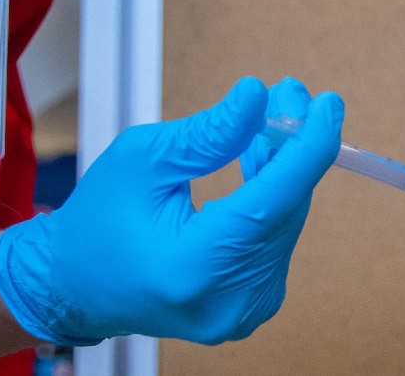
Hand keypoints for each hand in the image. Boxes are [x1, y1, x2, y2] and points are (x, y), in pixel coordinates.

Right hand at [0, 77, 343, 344]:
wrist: (76, 284)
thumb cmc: (99, 219)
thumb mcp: (144, 159)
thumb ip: (210, 132)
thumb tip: (259, 95)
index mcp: (192, 267)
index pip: (271, 201)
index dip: (307, 148)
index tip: (328, 104)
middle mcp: (227, 300)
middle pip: (284, 207)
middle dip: (294, 146)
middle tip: (290, 93)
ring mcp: (244, 310)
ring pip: (286, 219)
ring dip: (285, 168)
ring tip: (270, 121)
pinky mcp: (253, 306)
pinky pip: (278, 236)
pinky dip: (273, 197)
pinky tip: (261, 161)